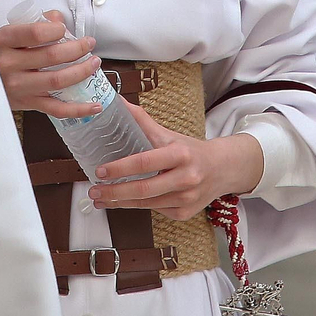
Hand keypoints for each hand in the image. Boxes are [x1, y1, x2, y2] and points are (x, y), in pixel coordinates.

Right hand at [0, 10, 101, 118]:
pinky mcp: (27, 103)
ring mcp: (18, 86)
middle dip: (78, 48)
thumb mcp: (11, 33)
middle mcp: (9, 64)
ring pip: (57, 81)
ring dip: (82, 71)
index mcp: (4, 41)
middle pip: (51, 56)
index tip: (65, 29)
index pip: (35, 33)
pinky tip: (94, 105)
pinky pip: (56, 109)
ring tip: (94, 63)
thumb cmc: (0, 53)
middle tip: (89, 44)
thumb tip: (59, 21)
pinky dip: (79, 109)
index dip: (56, 30)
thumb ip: (37, 22)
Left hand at [87, 103, 263, 219]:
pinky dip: (137, 206)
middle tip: (94, 190)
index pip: (145, 162)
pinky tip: (123, 201)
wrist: (222, 169)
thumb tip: (116, 103)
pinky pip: (155, 210)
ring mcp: (186, 198)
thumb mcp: (168, 134)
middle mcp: (186, 178)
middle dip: (114, 191)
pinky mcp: (185, 213)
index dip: (121, 168)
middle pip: (144, 189)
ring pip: (146, 204)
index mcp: (180, 155)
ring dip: (119, 202)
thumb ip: (141, 120)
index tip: (100, 170)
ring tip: (100, 198)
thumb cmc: (190, 151)